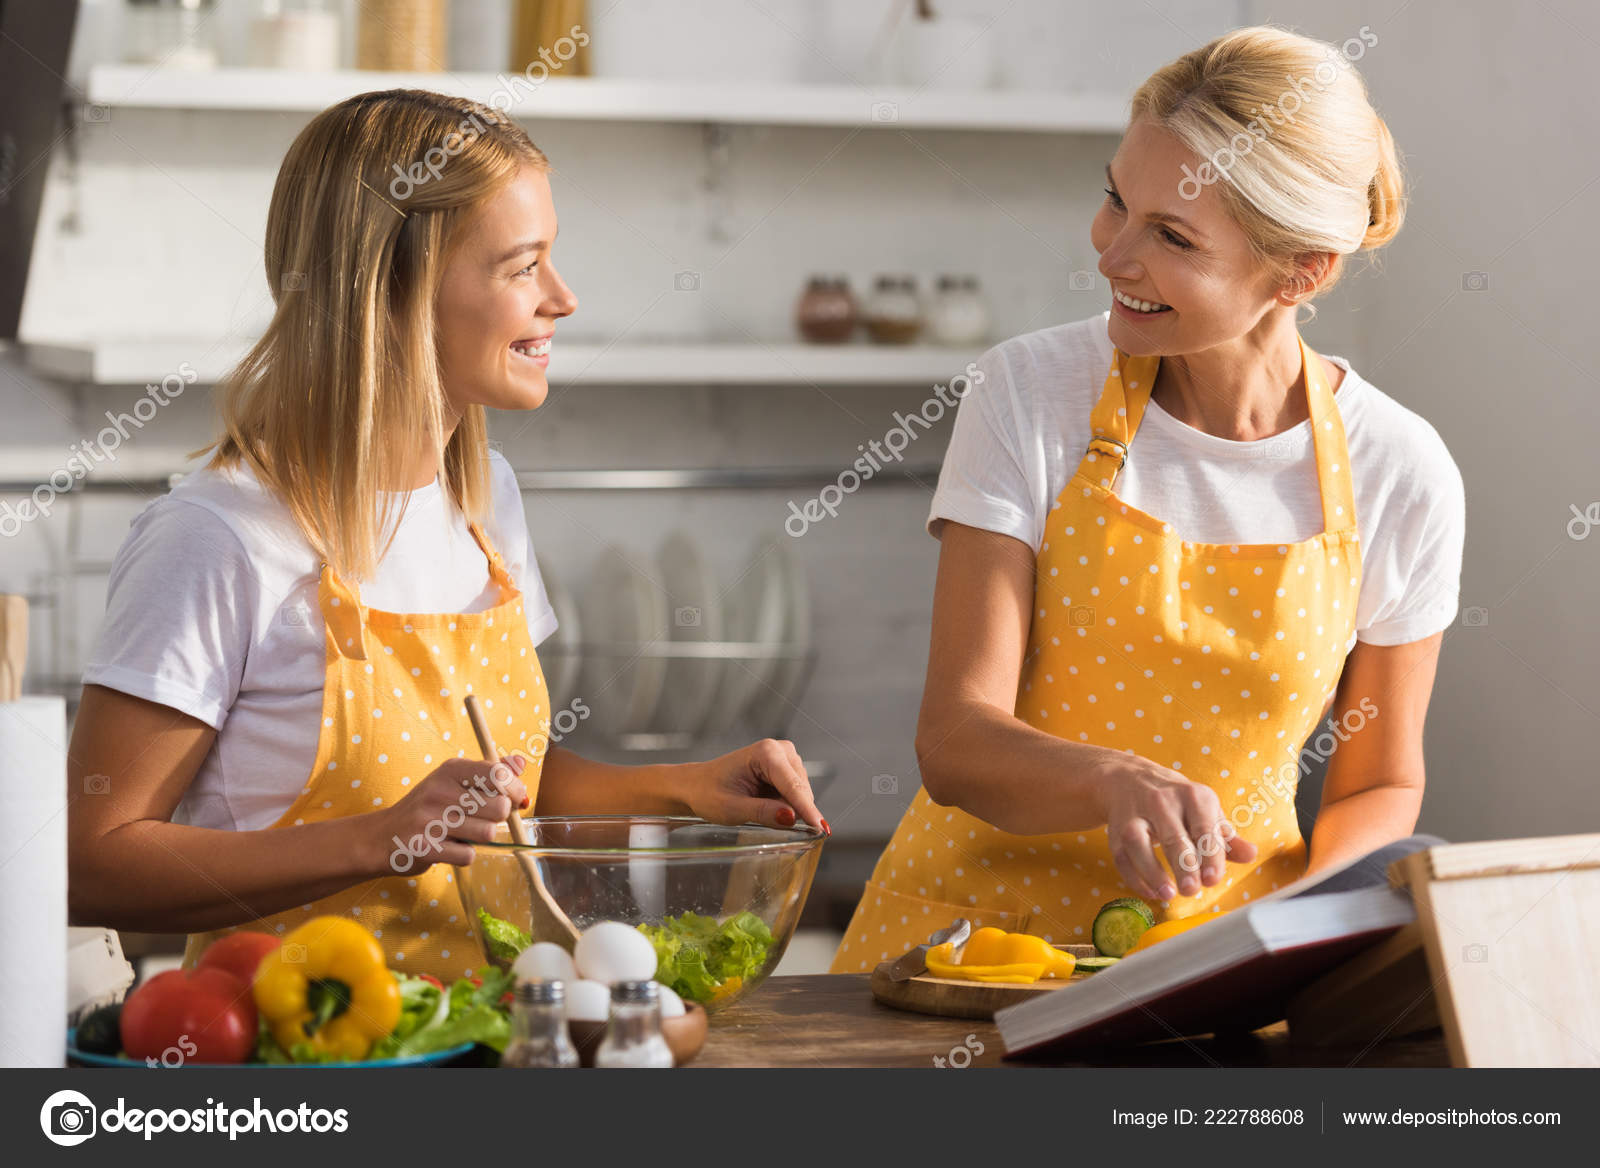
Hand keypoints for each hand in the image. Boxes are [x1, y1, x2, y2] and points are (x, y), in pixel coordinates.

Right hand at [372, 755, 528, 874]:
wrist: (381, 837)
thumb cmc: (426, 808)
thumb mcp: (453, 781)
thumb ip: (490, 772)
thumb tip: (521, 765)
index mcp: (450, 770)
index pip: (499, 775)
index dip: (515, 790)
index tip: (514, 799)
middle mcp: (440, 791)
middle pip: (499, 807)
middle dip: (498, 817)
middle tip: (482, 818)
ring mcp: (430, 820)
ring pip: (488, 832)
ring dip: (481, 837)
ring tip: (464, 833)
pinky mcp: (425, 848)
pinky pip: (468, 855)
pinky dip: (464, 855)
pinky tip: (450, 848)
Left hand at [681, 739, 827, 833]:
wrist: (696, 785)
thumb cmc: (709, 793)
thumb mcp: (732, 809)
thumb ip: (763, 812)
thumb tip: (791, 818)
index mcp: (766, 753)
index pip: (793, 786)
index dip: (807, 810)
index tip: (821, 828)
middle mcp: (780, 750)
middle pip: (800, 790)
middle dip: (792, 811)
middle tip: (761, 817)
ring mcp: (785, 757)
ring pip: (800, 794)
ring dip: (786, 808)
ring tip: (756, 807)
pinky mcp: (786, 767)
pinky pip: (796, 794)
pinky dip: (784, 805)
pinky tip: (764, 804)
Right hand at [1095, 756, 1256, 901]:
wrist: (1128, 779)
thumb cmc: (1176, 802)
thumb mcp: (1205, 811)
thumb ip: (1227, 837)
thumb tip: (1251, 855)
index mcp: (1192, 796)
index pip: (1204, 827)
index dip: (1209, 855)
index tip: (1212, 879)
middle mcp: (1161, 801)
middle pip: (1172, 837)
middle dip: (1182, 865)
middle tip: (1192, 890)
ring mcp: (1134, 815)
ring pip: (1138, 844)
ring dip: (1152, 871)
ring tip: (1168, 894)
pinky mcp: (1115, 830)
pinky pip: (1121, 856)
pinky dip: (1134, 877)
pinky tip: (1151, 892)